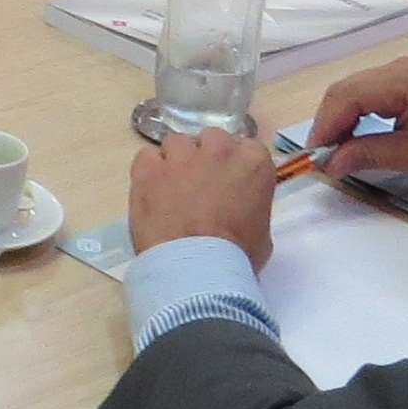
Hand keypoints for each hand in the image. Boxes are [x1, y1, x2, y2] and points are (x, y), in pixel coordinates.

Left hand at [127, 123, 280, 263]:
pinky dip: (148, 172)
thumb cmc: (237, 256)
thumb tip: (237, 212)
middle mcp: (218, 149)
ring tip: (171, 191)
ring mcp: (181, 156)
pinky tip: (150, 193)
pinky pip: (146, 157)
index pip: (245, 148)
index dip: (233, 166)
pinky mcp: (149, 168)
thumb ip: (249, 206)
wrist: (197, 268)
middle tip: (200, 186)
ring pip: (176, 144)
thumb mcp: (261, 231)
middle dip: (205, 158)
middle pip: (210, 140)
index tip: (227, 183)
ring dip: (176, 162)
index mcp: (253, 162)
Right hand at [304, 57, 407, 191]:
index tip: (313, 155)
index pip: (348, 96)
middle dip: (329, 122)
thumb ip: (368, 155)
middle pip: (346, 89)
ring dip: (340, 118)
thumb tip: (329, 163)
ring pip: (354, 90)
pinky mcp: (406, 83)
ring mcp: (403, 73)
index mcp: (403, 82)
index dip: (326, 125)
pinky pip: (368, 93)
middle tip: (320, 156)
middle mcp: (399, 68)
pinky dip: (355, 114)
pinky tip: (352, 136)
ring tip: (333, 149)